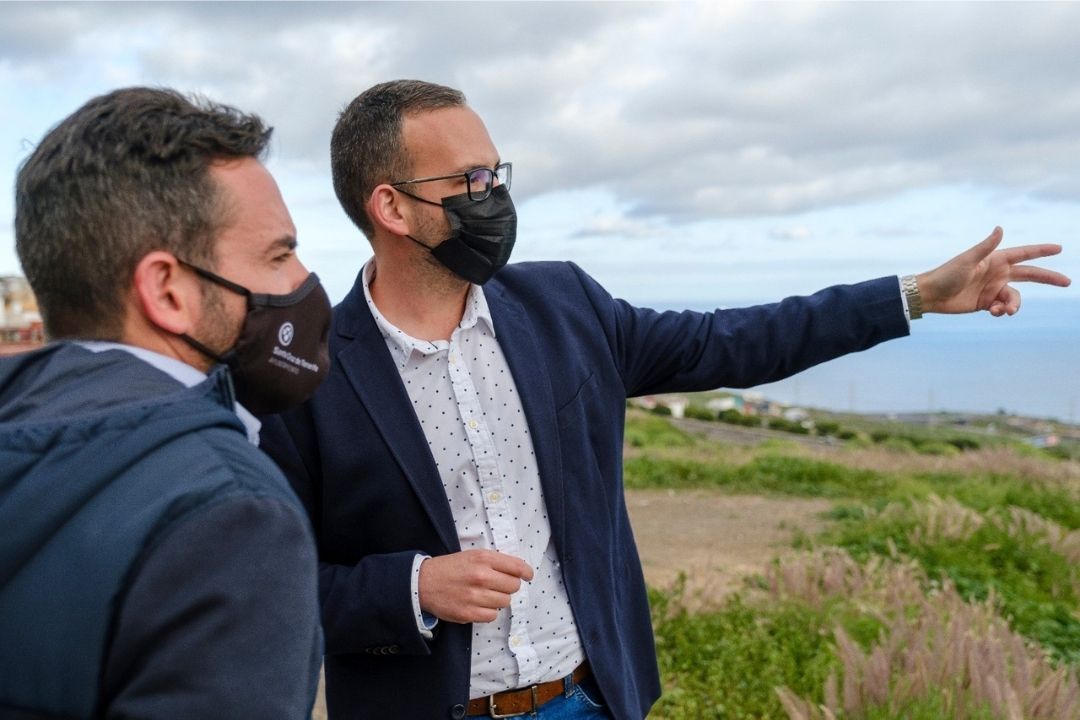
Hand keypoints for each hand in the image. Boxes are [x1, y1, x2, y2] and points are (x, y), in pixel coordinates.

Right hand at [419, 549, 533, 623]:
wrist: (422, 582)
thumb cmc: (450, 568)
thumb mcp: (473, 555)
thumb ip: (495, 561)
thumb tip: (520, 571)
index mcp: (483, 558)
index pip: (517, 567)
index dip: (526, 572)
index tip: (528, 576)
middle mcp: (481, 576)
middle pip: (514, 586)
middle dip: (509, 586)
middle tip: (498, 585)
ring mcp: (475, 596)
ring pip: (505, 602)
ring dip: (498, 599)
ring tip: (485, 594)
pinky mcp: (468, 613)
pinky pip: (492, 616)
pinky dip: (488, 611)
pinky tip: (478, 604)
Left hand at [917, 227, 1070, 315]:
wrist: (931, 295)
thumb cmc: (947, 274)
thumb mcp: (968, 260)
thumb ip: (986, 247)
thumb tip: (1000, 228)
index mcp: (996, 259)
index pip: (1024, 253)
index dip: (1042, 251)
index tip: (1059, 248)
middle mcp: (997, 273)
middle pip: (1030, 274)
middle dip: (1048, 278)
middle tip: (1067, 282)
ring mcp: (993, 289)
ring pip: (1015, 297)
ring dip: (1014, 304)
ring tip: (1004, 310)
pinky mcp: (986, 303)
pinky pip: (1003, 308)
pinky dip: (1002, 311)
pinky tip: (993, 312)